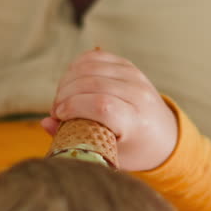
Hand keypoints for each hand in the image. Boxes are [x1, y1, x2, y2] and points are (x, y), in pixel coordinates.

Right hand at [41, 49, 178, 172]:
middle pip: (93, 83)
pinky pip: (95, 56)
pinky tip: (71, 83)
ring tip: (62, 98)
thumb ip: (76, 139)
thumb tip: (47, 123)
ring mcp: (135, 76)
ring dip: (67, 80)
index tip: (59, 115)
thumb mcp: (108, 154)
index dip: (74, 106)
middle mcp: (139, 95)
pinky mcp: (128, 65)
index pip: (103, 105)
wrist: (164, 135)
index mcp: (138, 122)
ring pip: (91, 66)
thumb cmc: (133, 150)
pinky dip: (76, 67)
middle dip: (65, 95)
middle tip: (57, 110)